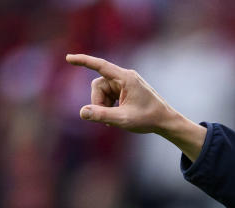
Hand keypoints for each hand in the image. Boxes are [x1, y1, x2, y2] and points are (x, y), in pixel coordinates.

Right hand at [65, 53, 206, 160]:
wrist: (165, 121)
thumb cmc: (148, 119)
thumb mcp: (123, 119)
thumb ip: (102, 115)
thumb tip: (82, 112)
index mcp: (126, 78)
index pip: (100, 65)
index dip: (83, 61)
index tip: (69, 58)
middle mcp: (125, 76)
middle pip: (98, 85)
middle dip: (98, 102)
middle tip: (105, 120)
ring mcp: (126, 82)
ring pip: (102, 91)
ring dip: (104, 105)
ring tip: (113, 120)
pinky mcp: (126, 89)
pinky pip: (109, 94)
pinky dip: (109, 105)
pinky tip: (116, 116)